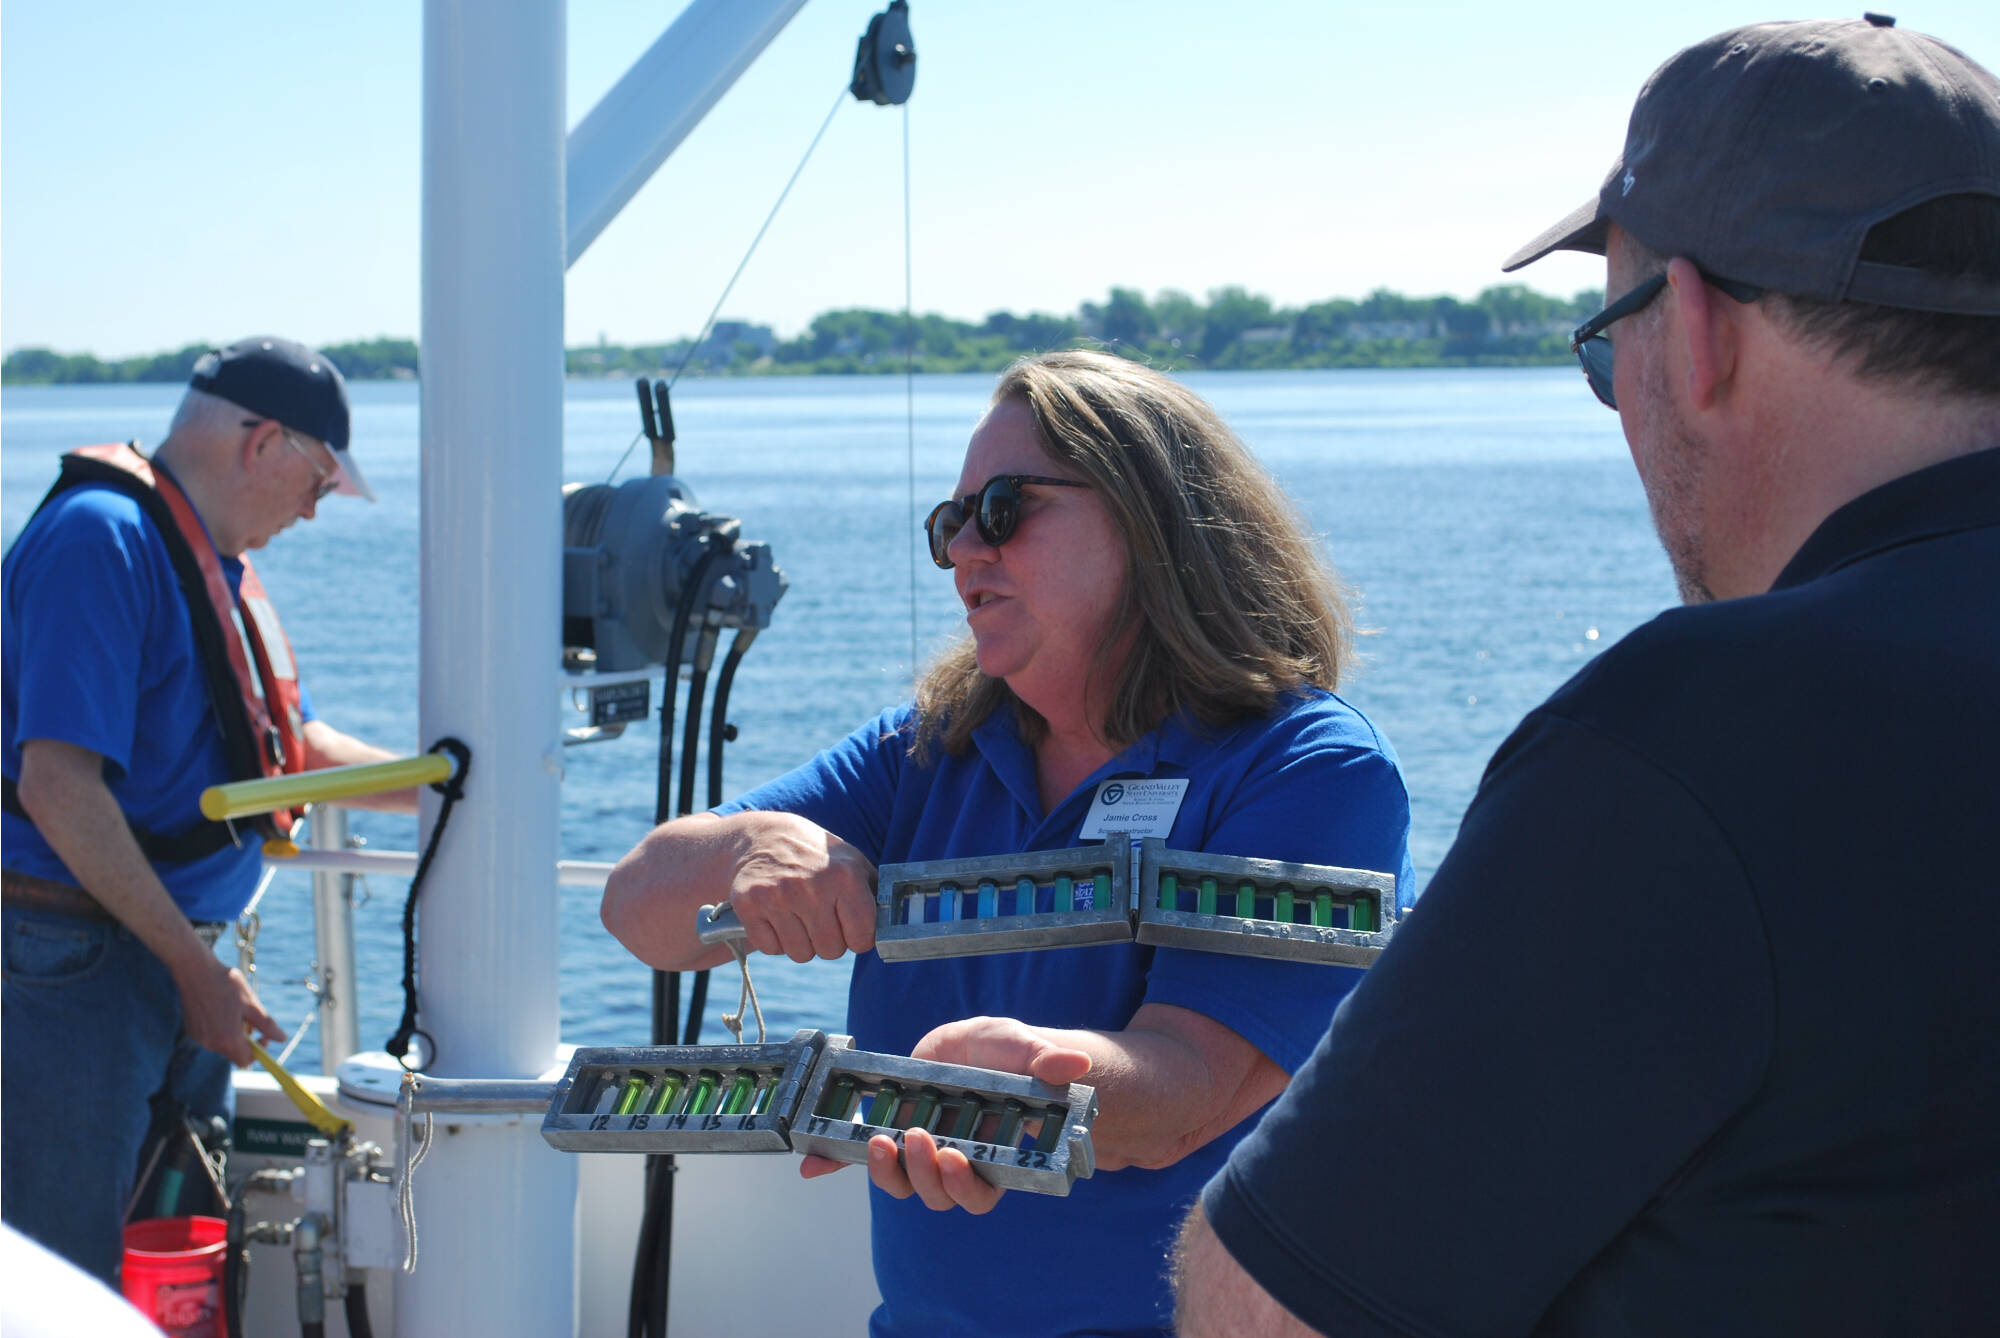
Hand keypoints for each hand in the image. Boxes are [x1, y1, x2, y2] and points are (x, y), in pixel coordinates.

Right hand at [172, 953, 283, 1066]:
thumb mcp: (251, 1003)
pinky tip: (220, 1007)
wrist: (194, 969)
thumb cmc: (225, 983)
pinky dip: (219, 1028)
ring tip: (234, 1008)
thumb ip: (266, 1025)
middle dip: (246, 1039)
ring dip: (233, 1033)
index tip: (262, 1035)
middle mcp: (210, 1043)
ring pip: (223, 1044)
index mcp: (227, 1038)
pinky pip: (211, 1036)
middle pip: (234, 1053)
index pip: (246, 1061)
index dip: (258, 1051)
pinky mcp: (191, 1030)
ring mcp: (198, 1037)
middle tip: (249, 1017)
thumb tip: (282, 1039)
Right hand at [724, 813, 877, 961]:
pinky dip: (775, 940)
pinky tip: (776, 916)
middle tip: (820, 917)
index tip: (852, 928)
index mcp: (844, 876)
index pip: (863, 937)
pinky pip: (771, 949)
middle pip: (831, 951)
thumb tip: (896, 926)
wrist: (760, 838)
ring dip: (802, 942)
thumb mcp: (852, 863)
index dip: (859, 938)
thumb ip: (875, 894)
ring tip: (798, 915)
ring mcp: (778, 895)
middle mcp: (812, 886)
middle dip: (829, 941)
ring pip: (801, 954)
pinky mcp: (749, 904)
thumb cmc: (816, 857)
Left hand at [796, 1017, 1094, 1212]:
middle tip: (919, 1139)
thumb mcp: (1022, 1047)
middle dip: (925, 1175)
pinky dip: (833, 1163)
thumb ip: (1042, 1059)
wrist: (972, 1044)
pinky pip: (858, 1158)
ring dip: (887, 1172)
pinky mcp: (889, 1131)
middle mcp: (954, 1161)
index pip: (980, 1193)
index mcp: (991, 1152)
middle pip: (936, 1195)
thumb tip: (1073, 1065)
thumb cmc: (1004, 1054)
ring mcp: (918, 1149)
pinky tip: (812, 1166)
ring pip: (902, 1184)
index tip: (956, 1157)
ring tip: (883, 1140)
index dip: (965, 1187)